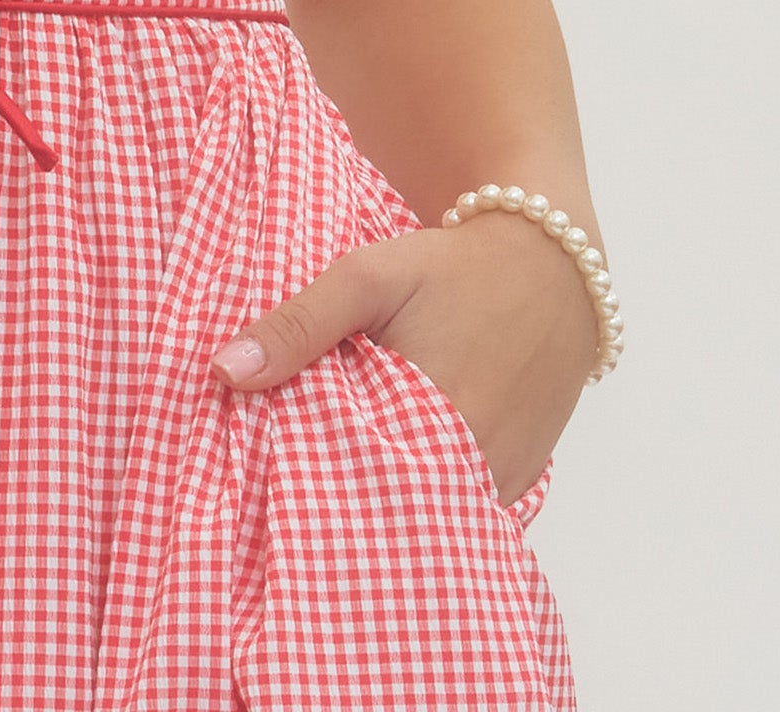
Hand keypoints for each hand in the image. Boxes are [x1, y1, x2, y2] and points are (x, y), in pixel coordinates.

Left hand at [208, 209, 598, 506]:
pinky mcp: (522, 479)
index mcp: (433, 424)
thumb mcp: (370, 278)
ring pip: (431, 517)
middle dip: (343, 505)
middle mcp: (475, 467)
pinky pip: (468, 509)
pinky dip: (433, 497)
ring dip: (389, 502)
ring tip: (339, 487)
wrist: (555, 262)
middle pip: (391, 512)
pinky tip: (397, 474)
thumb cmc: (456, 268)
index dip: (305, 493)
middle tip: (292, 494)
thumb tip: (224, 372)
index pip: (349, 491)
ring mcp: (504, 480)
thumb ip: (299, 325)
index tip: (263, 488)